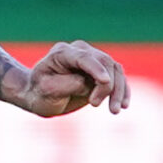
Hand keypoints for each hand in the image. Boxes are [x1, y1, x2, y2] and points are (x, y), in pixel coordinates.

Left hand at [7, 40, 129, 117]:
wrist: (39, 96)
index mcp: (62, 53)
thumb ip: (66, 84)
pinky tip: (123, 106)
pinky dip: (123, 91)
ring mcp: (92, 60)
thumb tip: (87, 83)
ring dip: (118, 90)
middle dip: (106, 85)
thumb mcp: (46, 91)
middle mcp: (80, 51)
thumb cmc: (39, 93)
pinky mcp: (101, 72)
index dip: (95, 68)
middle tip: (94, 105)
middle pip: (104, 62)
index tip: (104, 81)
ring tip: (114, 111)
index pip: (83, 57)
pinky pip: (118, 78)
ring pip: (115, 69)